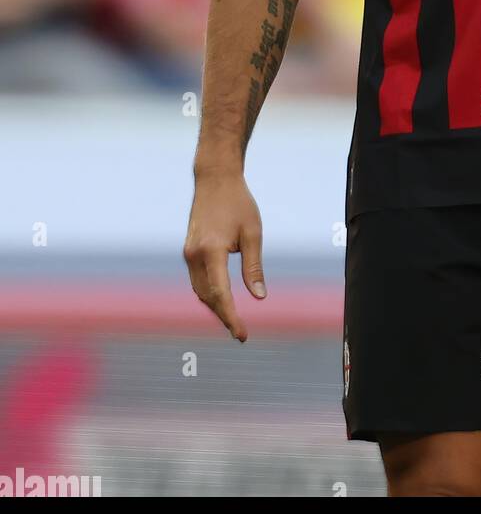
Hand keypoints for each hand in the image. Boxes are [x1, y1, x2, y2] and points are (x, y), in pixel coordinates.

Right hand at [184, 172, 265, 341]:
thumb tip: (259, 297)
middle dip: (223, 316)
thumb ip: (253, 267)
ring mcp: (188, 253)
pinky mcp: (188, 250)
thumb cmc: (238, 203)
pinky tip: (222, 299)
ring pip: (200, 291)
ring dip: (215, 306)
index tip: (242, 334)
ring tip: (233, 319)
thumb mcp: (252, 233)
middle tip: (241, 332)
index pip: (221, 294)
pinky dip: (209, 293)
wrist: (214, 179)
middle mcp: (194, 255)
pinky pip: (197, 280)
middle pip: (208, 297)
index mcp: (211, 251)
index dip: (231, 317)